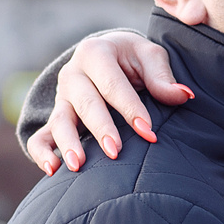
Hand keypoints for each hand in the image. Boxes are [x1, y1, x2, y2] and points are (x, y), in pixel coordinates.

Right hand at [27, 31, 191, 173]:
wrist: (106, 56)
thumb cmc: (132, 58)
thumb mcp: (148, 56)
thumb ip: (162, 76)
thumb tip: (184, 96)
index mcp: (95, 53)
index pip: (112, 84)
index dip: (130, 109)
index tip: (148, 132)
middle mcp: (73, 74)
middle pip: (85, 104)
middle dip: (101, 128)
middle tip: (115, 152)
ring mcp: (61, 98)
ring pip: (60, 121)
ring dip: (68, 143)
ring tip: (79, 165)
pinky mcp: (54, 117)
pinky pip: (40, 136)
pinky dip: (42, 152)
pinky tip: (54, 170)